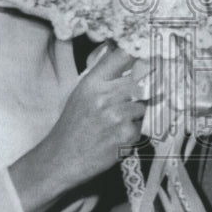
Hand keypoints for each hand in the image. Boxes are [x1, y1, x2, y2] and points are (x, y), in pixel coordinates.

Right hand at [11, 45, 146, 211]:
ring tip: (117, 122)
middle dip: (142, 89)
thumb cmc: (73, 125)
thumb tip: (128, 58)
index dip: (139, 53)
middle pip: (140, 81)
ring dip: (136, 114)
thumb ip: (103, 76)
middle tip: (133, 98)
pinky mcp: (125, 135)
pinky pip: (141, 127)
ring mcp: (117, 116)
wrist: (62, 158)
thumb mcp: (81, 93)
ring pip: (143, 106)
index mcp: (92, 82)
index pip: (122, 56)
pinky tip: (116, 136)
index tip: (149, 53)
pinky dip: (133, 132)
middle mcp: (105, 96)